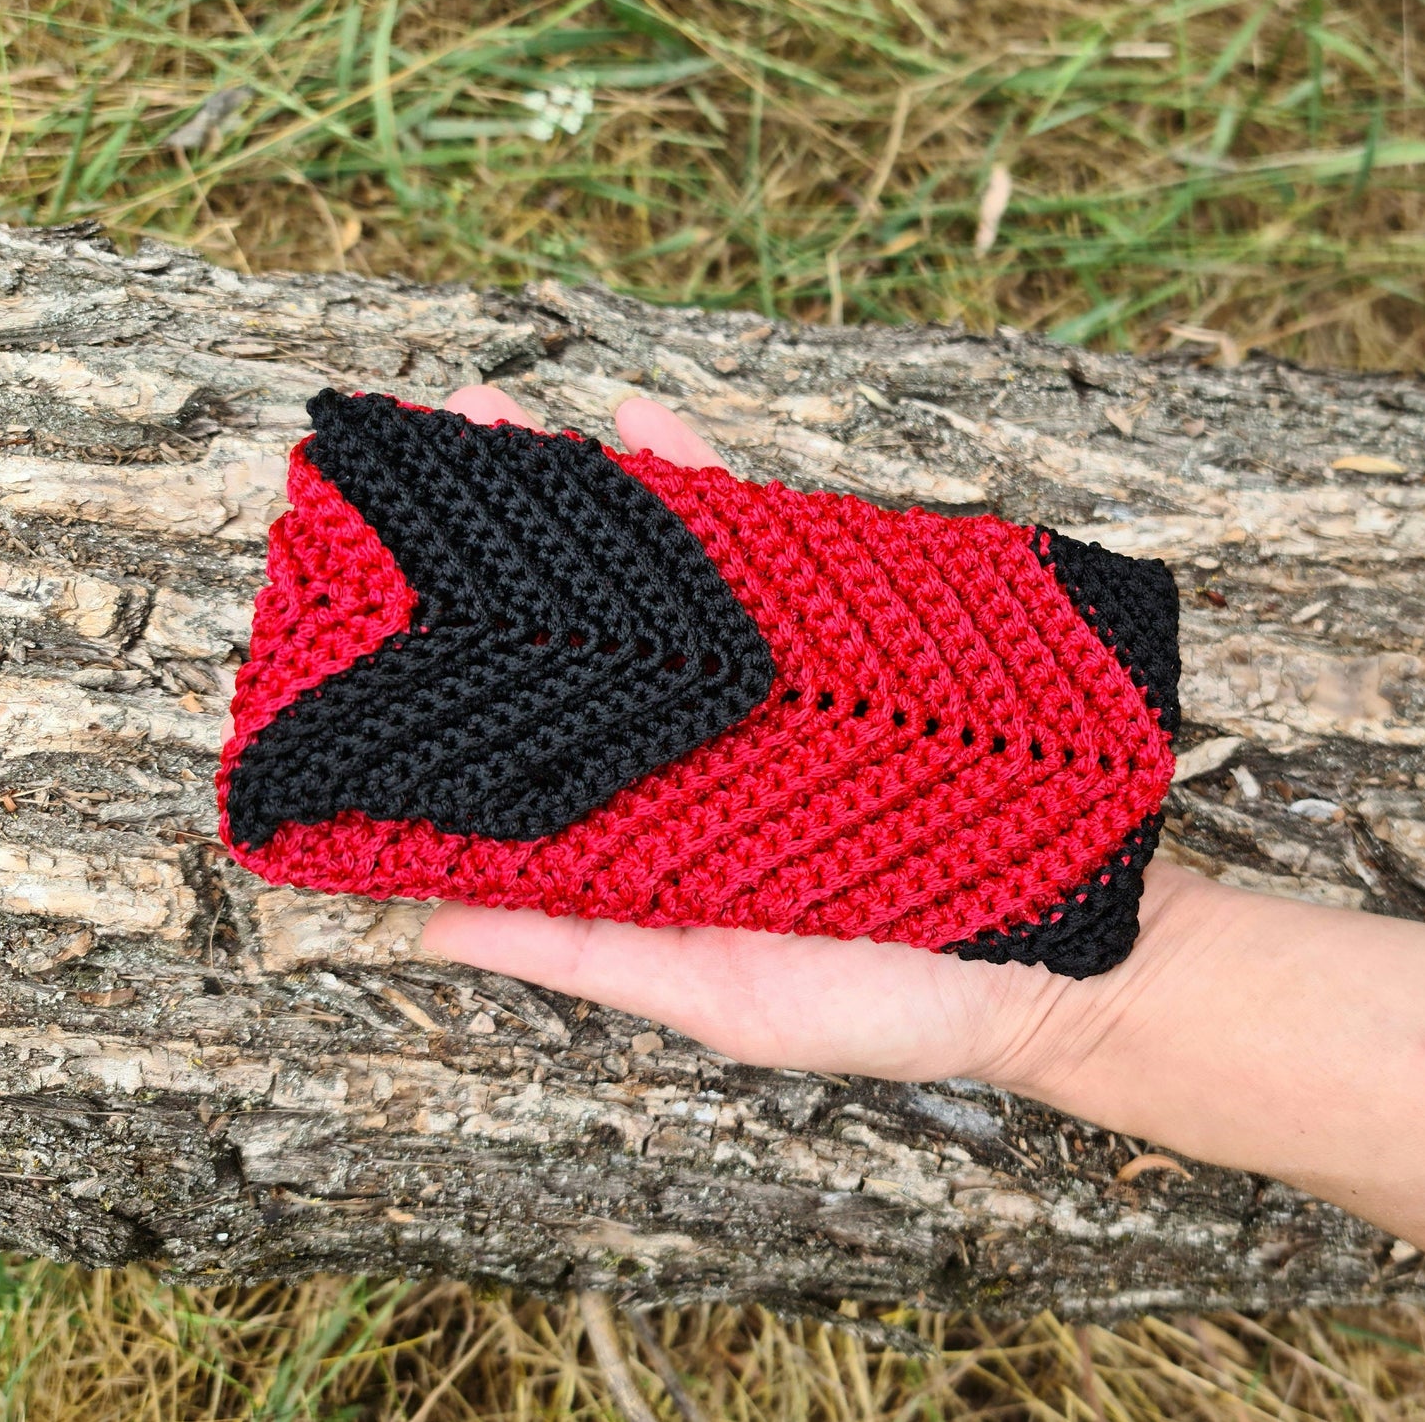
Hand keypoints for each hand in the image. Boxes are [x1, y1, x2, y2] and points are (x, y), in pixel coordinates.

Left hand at [416, 383, 1209, 1085]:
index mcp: (645, 819)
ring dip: (574, 494)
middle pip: (574, 630)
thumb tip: (429, 925)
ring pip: (654, 571)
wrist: (1057, 956)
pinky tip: (642, 421)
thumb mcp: (720, 998)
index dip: (444, 674)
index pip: (523, 735)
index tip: (367, 610)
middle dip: (494, 552)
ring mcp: (764, 678)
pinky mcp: (846, 636)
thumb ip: (586, 953)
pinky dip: (703, 482)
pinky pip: (765, 545)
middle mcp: (690, 737)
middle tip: (414, 473)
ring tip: (492, 420)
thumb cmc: (883, 1005)